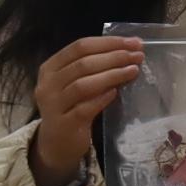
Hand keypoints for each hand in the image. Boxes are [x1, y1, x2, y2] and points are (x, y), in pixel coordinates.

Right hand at [26, 32, 146, 185]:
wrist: (56, 143)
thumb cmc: (71, 107)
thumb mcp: (76, 84)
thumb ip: (93, 69)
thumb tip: (129, 51)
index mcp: (50, 68)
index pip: (79, 47)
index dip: (108, 42)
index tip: (133, 42)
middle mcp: (47, 84)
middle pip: (82, 64)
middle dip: (114, 57)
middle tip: (138, 56)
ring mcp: (53, 105)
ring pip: (83, 84)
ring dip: (111, 75)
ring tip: (133, 71)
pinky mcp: (64, 124)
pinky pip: (84, 108)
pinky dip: (102, 98)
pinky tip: (116, 93)